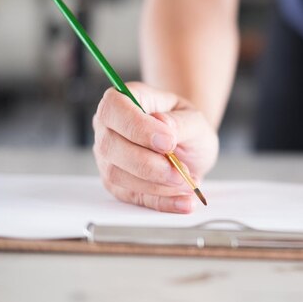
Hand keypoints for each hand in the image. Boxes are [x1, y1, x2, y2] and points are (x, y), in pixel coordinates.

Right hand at [92, 82, 217, 213]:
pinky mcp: (118, 185)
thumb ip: (180, 123)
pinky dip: (162, 202)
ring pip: (118, 175)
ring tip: (188, 182)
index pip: (114, 107)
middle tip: (182, 171)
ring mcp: (109, 158)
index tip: (169, 142)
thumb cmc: (186, 126)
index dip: (137, 127)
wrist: (190, 146)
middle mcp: (108, 128)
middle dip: (149, 164)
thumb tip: (163, 126)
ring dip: (157, 184)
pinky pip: (133, 197)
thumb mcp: (194, 119)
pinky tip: (185, 202)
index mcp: (124, 100)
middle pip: (111, 146)